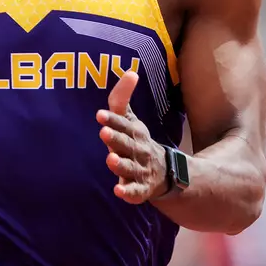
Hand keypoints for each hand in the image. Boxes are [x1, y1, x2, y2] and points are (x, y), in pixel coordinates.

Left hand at [96, 70, 166, 203]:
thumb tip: (130, 72)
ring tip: (110, 159)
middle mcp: (139, 150)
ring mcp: (140, 170)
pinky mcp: (140, 188)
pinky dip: (128, 192)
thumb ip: (123, 99)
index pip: (124, 124)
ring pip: (130, 167)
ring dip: (121, 164)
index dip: (113, 120)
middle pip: (127, 144)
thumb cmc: (138, 143)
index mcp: (135, 133)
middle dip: (117, 138)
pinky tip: (118, 191)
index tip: (100, 115)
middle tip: (103, 132)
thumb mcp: (132, 121)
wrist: (165, 173)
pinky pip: (135, 192)